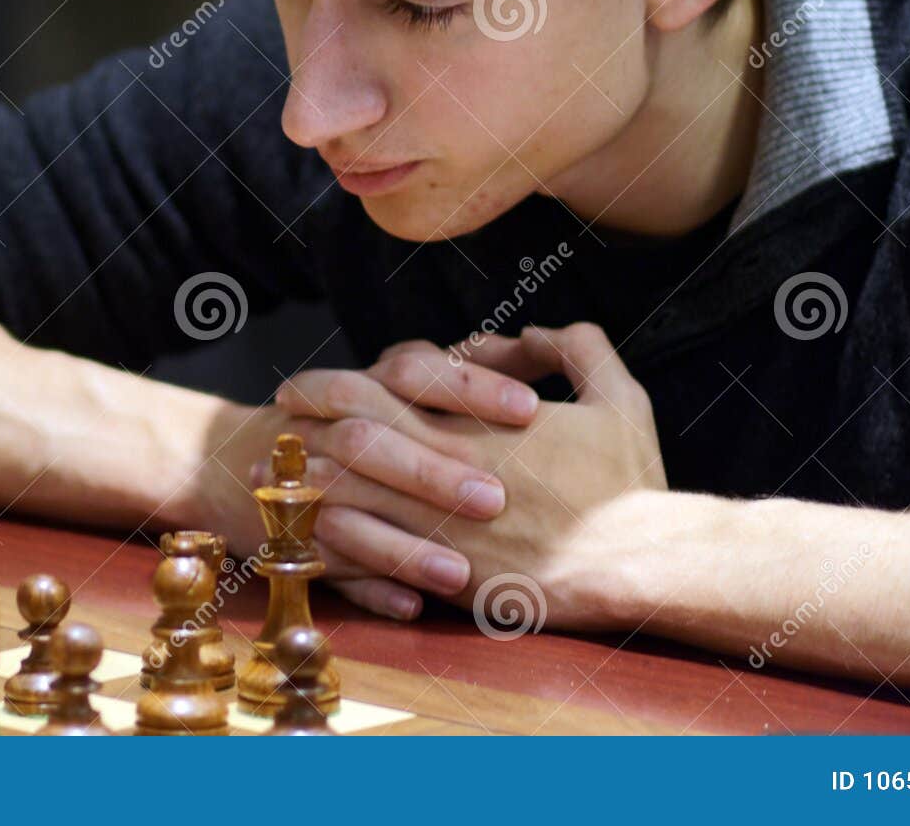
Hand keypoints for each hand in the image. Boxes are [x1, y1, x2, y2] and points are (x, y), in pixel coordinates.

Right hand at [240, 334, 545, 617]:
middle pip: (370, 440)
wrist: (236, 462)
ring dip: (402, 545)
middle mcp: (327, 430)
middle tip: (496, 501)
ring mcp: (302, 487)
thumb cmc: (359, 421)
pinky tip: (412, 605)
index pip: (412, 371)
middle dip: (430, 471)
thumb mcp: (402, 383)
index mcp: (363, 385)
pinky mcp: (293, 543)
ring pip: (344, 512)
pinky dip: (369, 585)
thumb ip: (469, 366)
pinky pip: (326, 568)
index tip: (530, 409)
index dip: (468, 386)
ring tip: (459, 573)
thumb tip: (536, 344)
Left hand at [277, 323, 666, 625]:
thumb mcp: (620, 399)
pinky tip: (308, 536)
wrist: (639, 568)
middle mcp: (449, 471)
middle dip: (302, 423)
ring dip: (303, 482)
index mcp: (479, 423)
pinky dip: (332, 543)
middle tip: (274, 421)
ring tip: (269, 479)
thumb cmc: (629, 486)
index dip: (338, 379)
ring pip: (349, 498)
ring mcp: (442, 529)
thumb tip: (535, 331)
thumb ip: (577, 350)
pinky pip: (371, 560)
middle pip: (350, 436)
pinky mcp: (445, 579)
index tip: (304, 385)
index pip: (388, 381)